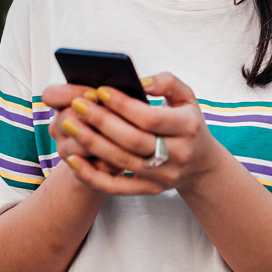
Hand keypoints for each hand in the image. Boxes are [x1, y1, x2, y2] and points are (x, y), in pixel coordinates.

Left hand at [41, 73, 220, 194]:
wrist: (202, 165)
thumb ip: (167, 82)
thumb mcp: (187, 98)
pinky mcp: (150, 190)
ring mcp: (164, 176)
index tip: (100, 90)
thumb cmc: (188, 123)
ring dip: (91, 143)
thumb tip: (140, 82)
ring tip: (69, 124)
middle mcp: (178, 154)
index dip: (122, 105)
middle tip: (77, 105)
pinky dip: (92, 175)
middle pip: (132, 140)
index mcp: (188, 127)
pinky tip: (72, 160)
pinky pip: (116, 187)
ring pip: (121, 162)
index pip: (150, 118)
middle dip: (101, 121)